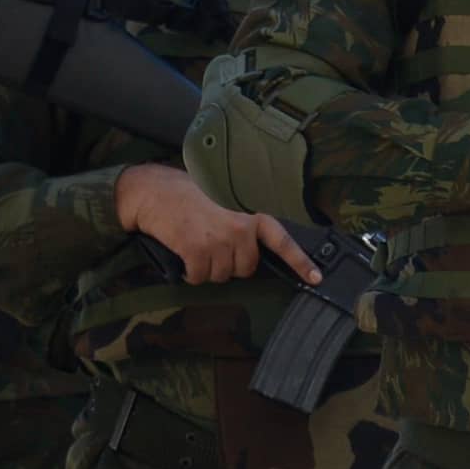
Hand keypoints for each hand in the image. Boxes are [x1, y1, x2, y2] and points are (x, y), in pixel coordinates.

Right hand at [114, 162, 313, 286]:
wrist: (153, 190)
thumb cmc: (188, 194)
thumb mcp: (225, 200)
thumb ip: (244, 222)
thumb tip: (252, 248)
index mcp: (250, 214)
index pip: (282, 241)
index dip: (300, 262)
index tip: (316, 278)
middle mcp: (240, 228)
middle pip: (246, 268)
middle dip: (230, 264)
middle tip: (212, 245)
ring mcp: (219, 240)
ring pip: (222, 275)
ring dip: (208, 268)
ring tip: (195, 245)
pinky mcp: (197, 250)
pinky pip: (200, 277)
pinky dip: (191, 273)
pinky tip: (184, 256)